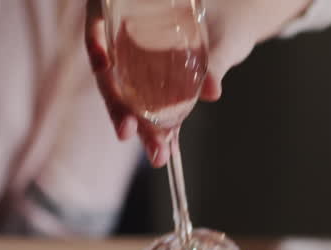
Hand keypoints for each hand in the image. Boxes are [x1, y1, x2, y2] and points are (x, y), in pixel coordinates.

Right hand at [84, 0, 309, 166]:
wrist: (237, 29)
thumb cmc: (229, 21)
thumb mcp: (223, 37)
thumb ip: (216, 60)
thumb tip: (211, 91)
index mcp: (128, 10)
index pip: (97, 24)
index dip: (94, 44)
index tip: (102, 64)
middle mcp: (127, 38)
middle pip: (111, 73)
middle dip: (118, 106)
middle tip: (126, 131)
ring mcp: (139, 65)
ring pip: (129, 97)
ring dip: (140, 126)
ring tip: (156, 153)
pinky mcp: (157, 88)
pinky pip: (151, 108)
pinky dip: (159, 129)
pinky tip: (166, 150)